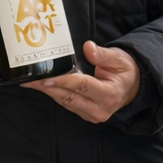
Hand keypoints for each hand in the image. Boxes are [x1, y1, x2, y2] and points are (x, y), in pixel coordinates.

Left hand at [24, 40, 139, 123]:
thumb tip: (88, 48)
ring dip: (47, 91)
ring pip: (65, 102)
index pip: (82, 86)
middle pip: (68, 97)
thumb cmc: (126, 71)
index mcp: (109, 94)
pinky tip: (43, 86)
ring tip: (31, 81)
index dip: (62, 81)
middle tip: (29, 79)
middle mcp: (100, 109)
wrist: (133, 88)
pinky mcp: (86, 114)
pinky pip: (67, 104)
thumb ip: (103, 54)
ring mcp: (92, 114)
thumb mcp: (120, 58)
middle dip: (47, 88)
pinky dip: (55, 94)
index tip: (44, 78)